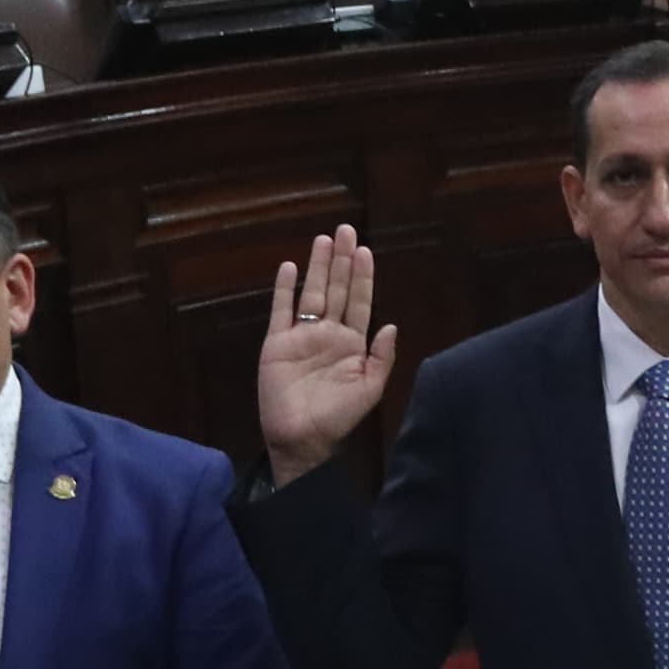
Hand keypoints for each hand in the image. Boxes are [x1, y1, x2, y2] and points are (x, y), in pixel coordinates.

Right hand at [258, 226, 400, 487]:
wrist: (302, 438)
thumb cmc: (338, 417)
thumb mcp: (369, 388)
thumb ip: (382, 357)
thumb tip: (391, 324)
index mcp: (352, 343)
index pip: (360, 301)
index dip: (363, 276)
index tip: (365, 250)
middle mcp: (328, 333)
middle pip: (338, 289)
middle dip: (341, 260)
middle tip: (345, 230)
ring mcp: (302, 336)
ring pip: (312, 292)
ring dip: (318, 266)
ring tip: (323, 239)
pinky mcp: (277, 343)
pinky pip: (281, 310)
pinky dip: (284, 289)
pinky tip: (289, 267)